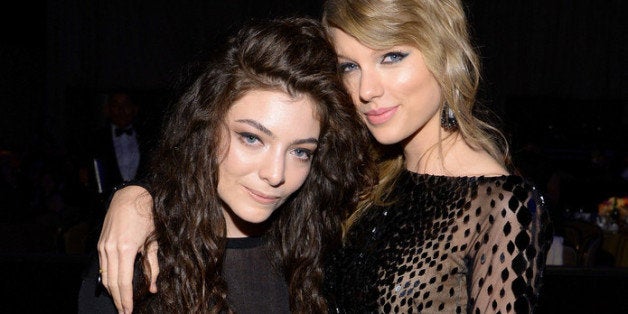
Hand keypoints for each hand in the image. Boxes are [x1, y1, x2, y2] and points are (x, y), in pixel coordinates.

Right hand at [97, 185, 157, 312]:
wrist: (130, 196)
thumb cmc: (147, 216)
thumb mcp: (154, 241)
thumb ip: (153, 266)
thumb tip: (153, 288)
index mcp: (126, 249)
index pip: (124, 282)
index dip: (126, 299)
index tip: (129, 311)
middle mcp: (111, 249)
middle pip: (112, 283)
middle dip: (118, 300)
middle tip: (124, 312)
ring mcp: (103, 246)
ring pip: (105, 276)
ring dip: (112, 292)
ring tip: (120, 304)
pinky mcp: (100, 244)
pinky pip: (102, 267)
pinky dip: (108, 279)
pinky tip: (114, 287)